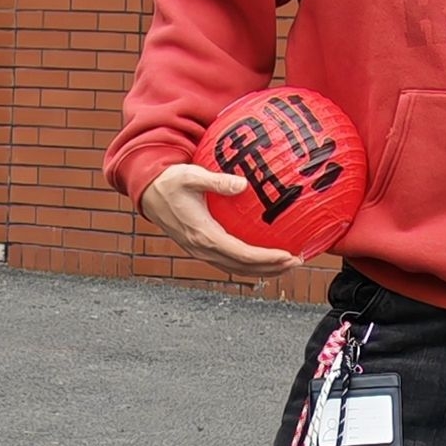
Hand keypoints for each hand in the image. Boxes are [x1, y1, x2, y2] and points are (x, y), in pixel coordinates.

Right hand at [139, 162, 298, 277]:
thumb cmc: (171, 181)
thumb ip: (217, 181)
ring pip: (237, 268)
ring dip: (263, 270)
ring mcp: (201, 251)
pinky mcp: (201, 248)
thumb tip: (242, 184)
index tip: (289, 255)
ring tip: (287, 264)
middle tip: (297, 262)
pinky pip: (229, 262)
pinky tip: (265, 257)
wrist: (149, 192)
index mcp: (203, 234)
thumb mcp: (191, 176)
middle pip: (243, 267)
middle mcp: (203, 248)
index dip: (267, 258)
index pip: (241, 254)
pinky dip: (249, 264)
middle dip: (272, 268)